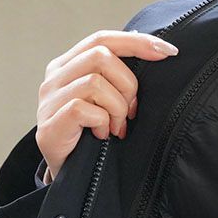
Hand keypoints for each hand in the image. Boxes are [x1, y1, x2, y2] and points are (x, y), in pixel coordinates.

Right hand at [35, 30, 179, 183]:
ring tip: (117, 128)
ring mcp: (49, 100)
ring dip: (116, 108)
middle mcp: (55, 77)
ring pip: (95, 82)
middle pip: (101, 56)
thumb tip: (152, 50)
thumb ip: (117, 78)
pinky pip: (83, 109)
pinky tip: (103, 136)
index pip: (102, 39)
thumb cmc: (94, 137)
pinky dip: (102, 123)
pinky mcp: (50, 124)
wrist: (72, 178)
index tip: (168, 52)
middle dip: (127, 84)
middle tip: (131, 112)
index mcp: (68, 65)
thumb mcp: (106, 101)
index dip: (137, 42)